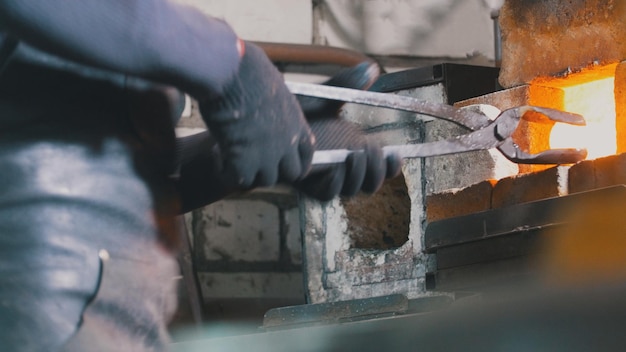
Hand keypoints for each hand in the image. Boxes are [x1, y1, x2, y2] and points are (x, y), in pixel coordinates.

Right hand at [198, 41, 313, 188]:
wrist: (230, 73)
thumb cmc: (247, 69)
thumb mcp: (273, 87)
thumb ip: (275, 105)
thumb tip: (264, 102)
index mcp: (296, 123)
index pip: (307, 153)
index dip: (299, 162)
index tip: (287, 165)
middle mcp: (286, 143)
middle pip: (290, 174)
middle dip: (273, 170)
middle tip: (254, 162)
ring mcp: (267, 156)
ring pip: (264, 180)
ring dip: (248, 171)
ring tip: (231, 155)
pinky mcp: (244, 163)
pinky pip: (238, 182)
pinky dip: (226, 172)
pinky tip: (216, 155)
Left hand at [294, 62, 402, 200]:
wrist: (259, 123)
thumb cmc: (290, 112)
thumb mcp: (322, 97)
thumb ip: (346, 85)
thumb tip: (373, 68)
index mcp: (353, 150)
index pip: (380, 167)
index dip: (391, 166)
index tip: (396, 153)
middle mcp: (342, 168)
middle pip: (369, 184)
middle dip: (376, 170)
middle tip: (371, 150)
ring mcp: (325, 178)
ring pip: (351, 190)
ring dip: (358, 176)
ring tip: (355, 155)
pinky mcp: (306, 186)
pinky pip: (328, 194)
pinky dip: (336, 183)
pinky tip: (336, 167)